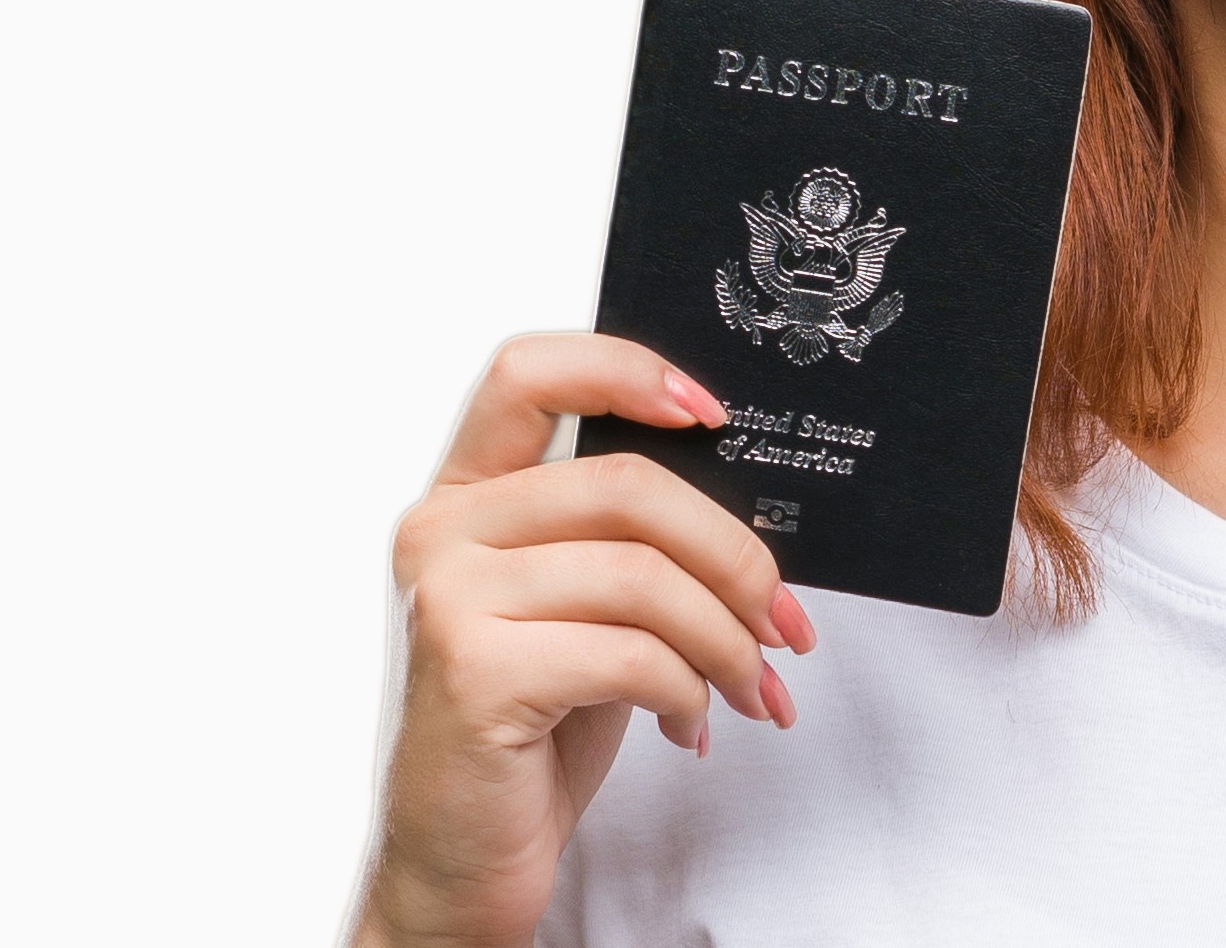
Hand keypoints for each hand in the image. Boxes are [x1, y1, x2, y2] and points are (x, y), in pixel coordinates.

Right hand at [357, 334, 815, 947]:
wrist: (464, 856)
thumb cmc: (534, 729)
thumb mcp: (585, 612)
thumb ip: (630, 542)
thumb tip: (758, 520)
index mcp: (465, 497)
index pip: (525, 373)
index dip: (627, 370)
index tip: (714, 414)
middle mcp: (442, 533)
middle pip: (628, 484)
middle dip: (735, 556)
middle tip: (783, 622)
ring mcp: (448, 598)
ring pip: (644, 576)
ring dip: (726, 640)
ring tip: (748, 687)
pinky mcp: (473, 669)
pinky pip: (631, 652)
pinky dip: (688, 690)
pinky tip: (688, 724)